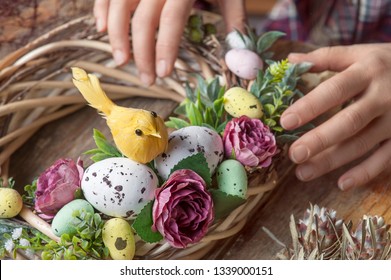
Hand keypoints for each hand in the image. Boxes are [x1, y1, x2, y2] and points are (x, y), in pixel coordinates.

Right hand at [93, 0, 245, 85]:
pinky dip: (101, 9)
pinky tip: (102, 29)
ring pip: (120, 6)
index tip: (163, 74)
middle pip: (143, 19)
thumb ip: (234, 20)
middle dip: (142, 53)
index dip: (165, 48)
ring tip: (121, 61)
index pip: (171, 20)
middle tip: (146, 79)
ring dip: (117, 36)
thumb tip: (240, 58)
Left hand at [280, 44, 390, 190]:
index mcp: (368, 72)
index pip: (335, 90)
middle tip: (294, 154)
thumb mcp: (361, 53)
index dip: (310, 106)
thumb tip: (289, 60)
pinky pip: (386, 158)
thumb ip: (326, 57)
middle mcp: (383, 97)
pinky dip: (365, 173)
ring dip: (332, 161)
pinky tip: (342, 184)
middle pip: (349, 122)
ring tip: (303, 173)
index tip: (285, 121)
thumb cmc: (388, 63)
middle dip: (320, 140)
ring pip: (362, 143)